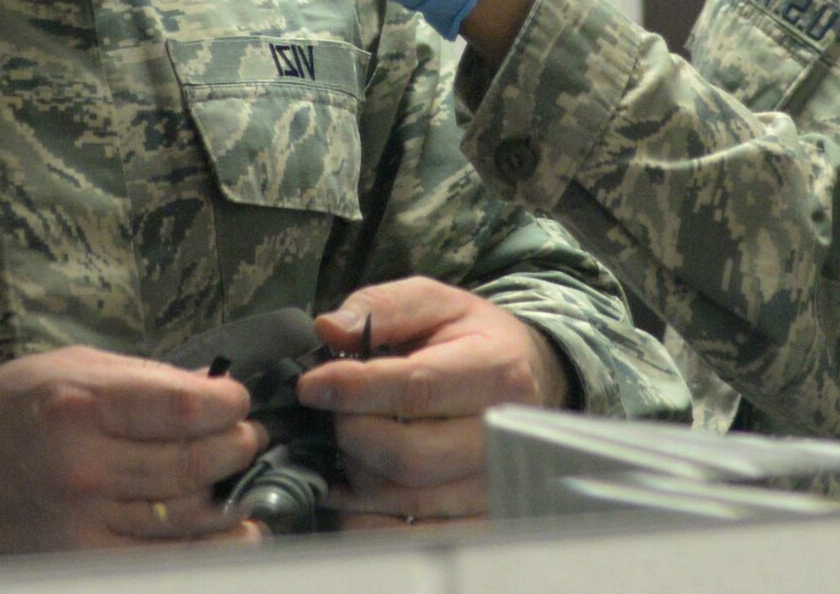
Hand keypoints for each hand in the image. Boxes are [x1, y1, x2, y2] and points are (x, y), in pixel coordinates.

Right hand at [0, 346, 267, 557]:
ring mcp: (84, 522)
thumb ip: (143, 379)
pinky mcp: (82, 562)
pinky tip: (242, 533)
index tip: (238, 400)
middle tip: (248, 438)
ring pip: (186, 513)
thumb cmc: (10, 406)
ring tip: (245, 476)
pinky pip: (163, 560)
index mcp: (83, 405)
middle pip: (192, 462)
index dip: (226, 403)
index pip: (182, 407)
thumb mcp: (71, 367)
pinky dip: (211, 549)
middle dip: (237, 446)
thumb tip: (211, 385)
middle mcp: (85, 467)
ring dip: (232, 494)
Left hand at [295, 277, 569, 528]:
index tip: (312, 386)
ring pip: (407, 500)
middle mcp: (504, 436)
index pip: (417, 388)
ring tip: (348, 445)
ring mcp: (495, 487)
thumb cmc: (472, 339)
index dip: (355, 389)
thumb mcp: (434, 302)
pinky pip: (413, 537)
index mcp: (497, 372)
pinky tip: (356, 488)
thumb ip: (381, 308)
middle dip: (353, 435)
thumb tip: (330, 329)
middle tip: (334, 416)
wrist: (527, 380)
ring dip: (358, 476)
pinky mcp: (482, 523)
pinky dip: (371, 519)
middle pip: (410, 455)